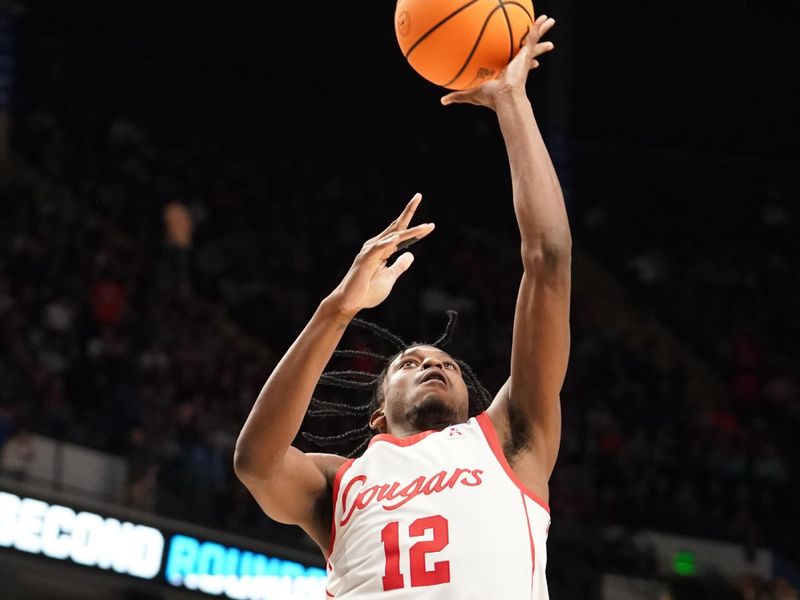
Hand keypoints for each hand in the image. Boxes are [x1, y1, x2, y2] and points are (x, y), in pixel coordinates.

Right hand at [327, 194, 433, 315]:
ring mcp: (370, 252)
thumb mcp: (390, 277)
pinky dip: (388, 243)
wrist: (350, 303)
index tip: (431, 226)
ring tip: (425, 227)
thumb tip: (411, 254)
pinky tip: (397, 238)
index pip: (401, 235)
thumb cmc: (367, 291)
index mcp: (383, 250)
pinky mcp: (365, 260)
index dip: (416, 230)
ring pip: (392, 236)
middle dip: (408, 211)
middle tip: (419, 195)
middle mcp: (377, 246)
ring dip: (409, 231)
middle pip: (396, 226)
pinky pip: (378, 249)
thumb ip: (400, 266)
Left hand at [440, 15, 555, 110]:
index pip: (511, 63)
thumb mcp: (470, 93)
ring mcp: (522, 59)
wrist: (504, 97)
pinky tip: (546, 19)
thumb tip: (442, 101)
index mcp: (505, 71)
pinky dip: (540, 28)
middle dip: (531, 47)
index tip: (517, 58)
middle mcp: (515, 63)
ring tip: (549, 22)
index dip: (515, 60)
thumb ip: (457, 96)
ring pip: (533, 42)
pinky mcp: (525, 55)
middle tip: (534, 41)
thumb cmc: (489, 98)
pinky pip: (533, 37)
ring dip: (541, 32)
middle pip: (524, 52)